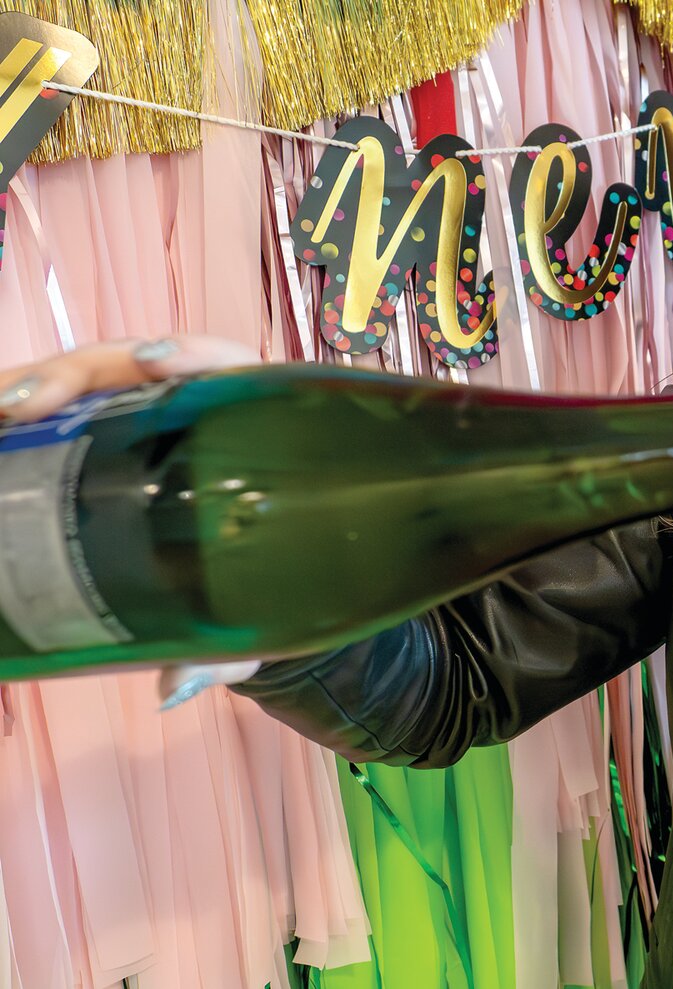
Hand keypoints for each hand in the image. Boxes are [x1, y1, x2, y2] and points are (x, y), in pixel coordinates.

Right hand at [1, 337, 269, 708]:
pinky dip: (27, 413)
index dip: (194, 355)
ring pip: (91, 383)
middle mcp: (199, 414)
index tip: (154, 364)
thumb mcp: (256, 624)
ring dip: (37, 386)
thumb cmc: (271, 593)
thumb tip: (173, 685)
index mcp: (255, 433)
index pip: (230, 370)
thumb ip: (225, 653)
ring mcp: (147, 423)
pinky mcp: (107, 441)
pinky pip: (66, 416)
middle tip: (22, 404)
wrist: (262, 597)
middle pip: (138, 368)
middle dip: (79, 373)